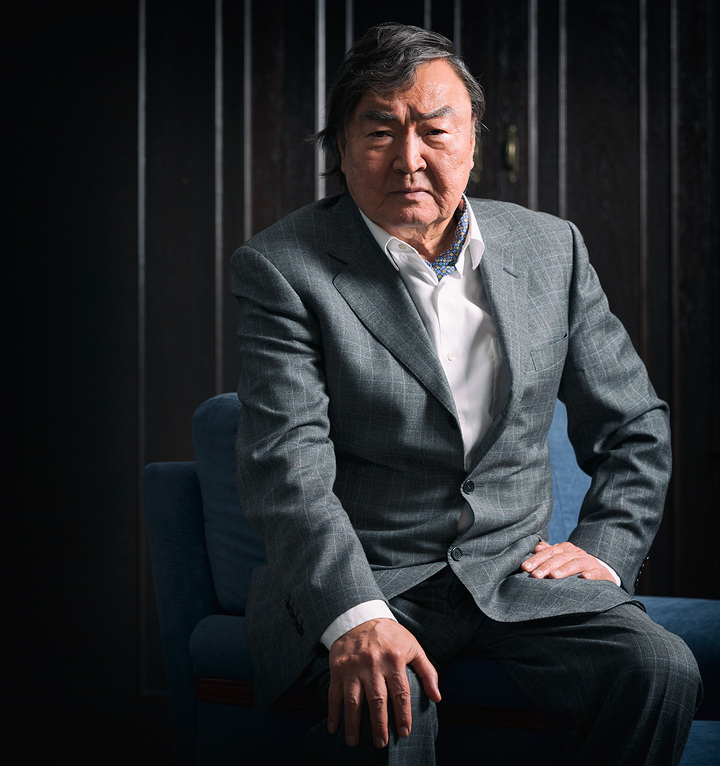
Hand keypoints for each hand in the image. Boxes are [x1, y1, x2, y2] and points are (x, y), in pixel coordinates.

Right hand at [327, 618, 440, 748]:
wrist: (360, 616)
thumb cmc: (390, 636)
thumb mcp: (413, 646)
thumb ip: (427, 672)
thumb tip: (437, 698)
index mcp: (394, 659)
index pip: (400, 692)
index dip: (403, 714)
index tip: (405, 732)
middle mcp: (373, 663)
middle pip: (376, 699)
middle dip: (379, 724)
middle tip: (381, 744)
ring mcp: (353, 666)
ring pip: (353, 700)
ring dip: (353, 723)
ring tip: (353, 742)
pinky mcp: (338, 667)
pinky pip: (334, 693)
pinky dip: (332, 712)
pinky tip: (333, 728)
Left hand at [522, 541, 615, 580]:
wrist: (601, 571)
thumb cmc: (575, 566)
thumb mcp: (561, 557)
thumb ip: (549, 552)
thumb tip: (536, 547)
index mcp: (565, 549)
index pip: (548, 552)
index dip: (536, 559)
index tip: (525, 567)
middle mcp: (576, 553)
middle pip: (559, 558)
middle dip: (546, 566)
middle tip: (535, 575)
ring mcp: (589, 562)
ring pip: (576, 564)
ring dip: (564, 570)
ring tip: (553, 576)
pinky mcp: (601, 572)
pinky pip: (596, 573)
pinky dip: (590, 575)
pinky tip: (583, 578)